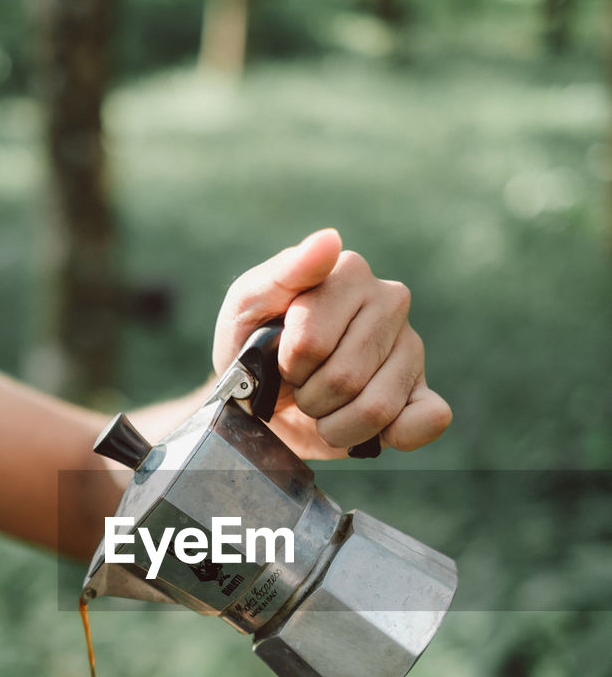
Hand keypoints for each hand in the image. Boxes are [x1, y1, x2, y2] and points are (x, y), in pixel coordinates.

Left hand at [212, 229, 451, 458]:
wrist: (262, 398)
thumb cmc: (254, 345)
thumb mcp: (248, 306)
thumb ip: (282, 273)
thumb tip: (329, 240)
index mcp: (348, 273)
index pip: (313, 340)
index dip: (289, 364)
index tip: (282, 357)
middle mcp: (390, 302)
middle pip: (344, 379)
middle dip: (309, 398)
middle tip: (301, 386)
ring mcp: (411, 347)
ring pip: (376, 408)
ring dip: (334, 425)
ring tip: (324, 406)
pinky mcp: (423, 392)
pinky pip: (429, 420)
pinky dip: (393, 436)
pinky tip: (367, 430)